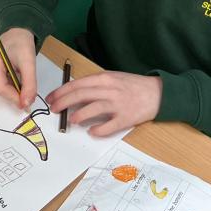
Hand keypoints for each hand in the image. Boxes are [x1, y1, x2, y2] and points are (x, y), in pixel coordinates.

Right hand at [0, 28, 36, 108]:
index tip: (28, 104)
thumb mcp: (29, 63)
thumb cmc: (23, 43)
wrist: (18, 31)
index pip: (0, 87)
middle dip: (14, 94)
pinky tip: (17, 79)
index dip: (14, 98)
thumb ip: (29, 85)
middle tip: (28, 95)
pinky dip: (10, 85)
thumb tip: (26, 104)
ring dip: (13, 90)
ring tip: (24, 84)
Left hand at [46, 71, 161, 135]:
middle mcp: (110, 89)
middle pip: (81, 95)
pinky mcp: (127, 118)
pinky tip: (92, 132)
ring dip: (79, 115)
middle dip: (64, 102)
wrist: (158, 93)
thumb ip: (95, 84)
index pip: (77, 84)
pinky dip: (99, 129)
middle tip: (54, 109)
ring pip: (94, 108)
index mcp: (104, 78)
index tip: (51, 98)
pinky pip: (110, 125)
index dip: (61, 91)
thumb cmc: (132, 85)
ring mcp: (119, 104)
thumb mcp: (112, 78)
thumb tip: (73, 94)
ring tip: (71, 120)